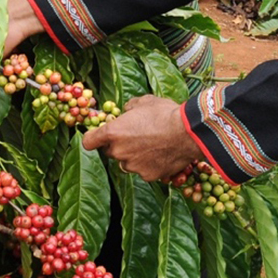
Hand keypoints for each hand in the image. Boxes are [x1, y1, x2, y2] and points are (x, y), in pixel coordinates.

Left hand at [81, 95, 200, 180]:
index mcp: (113, 132)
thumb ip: (130, 107)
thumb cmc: (165, 114)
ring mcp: (133, 166)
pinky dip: (149, 165)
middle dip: (119, 145)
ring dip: (134, 156)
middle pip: (110, 152)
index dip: (92, 138)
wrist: (188, 133)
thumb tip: (127, 110)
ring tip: (152, 145)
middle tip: (135, 137)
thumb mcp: (144, 102)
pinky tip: (161, 154)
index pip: (89, 141)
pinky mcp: (147, 176)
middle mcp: (119, 152)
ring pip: (128, 162)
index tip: (96, 137)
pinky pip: (144, 170)